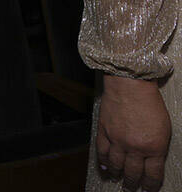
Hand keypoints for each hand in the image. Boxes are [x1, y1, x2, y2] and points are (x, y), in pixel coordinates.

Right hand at [96, 74, 170, 191]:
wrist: (130, 85)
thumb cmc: (150, 102)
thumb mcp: (164, 128)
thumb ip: (158, 146)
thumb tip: (152, 160)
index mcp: (154, 147)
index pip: (153, 174)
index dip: (151, 185)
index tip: (149, 190)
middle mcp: (135, 147)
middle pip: (133, 172)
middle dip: (133, 183)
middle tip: (132, 188)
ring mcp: (118, 140)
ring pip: (116, 165)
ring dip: (117, 174)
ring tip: (117, 179)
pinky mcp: (104, 131)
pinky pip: (102, 151)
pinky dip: (102, 161)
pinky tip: (103, 166)